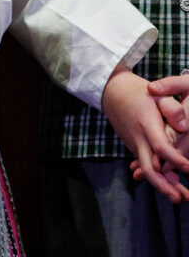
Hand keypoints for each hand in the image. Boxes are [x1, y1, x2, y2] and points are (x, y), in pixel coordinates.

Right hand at [105, 67, 188, 200]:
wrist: (112, 93)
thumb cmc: (139, 93)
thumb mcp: (157, 94)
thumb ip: (172, 109)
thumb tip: (185, 128)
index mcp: (146, 124)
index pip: (160, 146)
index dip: (175, 160)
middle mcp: (138, 139)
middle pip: (149, 167)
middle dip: (163, 185)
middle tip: (179, 199)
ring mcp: (135, 145)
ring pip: (148, 170)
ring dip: (164, 186)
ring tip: (181, 199)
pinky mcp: (136, 148)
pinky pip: (147, 166)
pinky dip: (159, 178)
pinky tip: (174, 188)